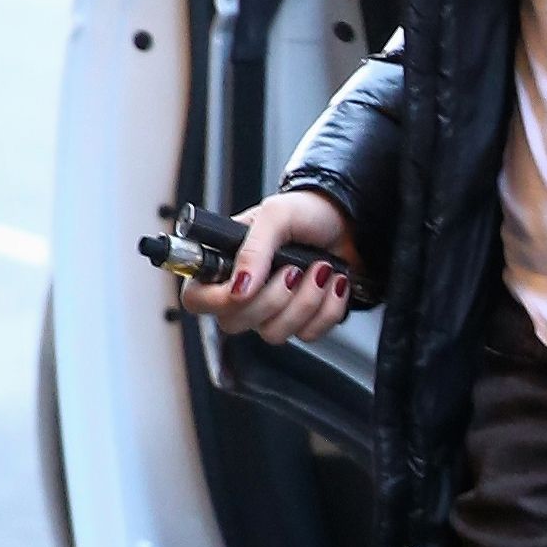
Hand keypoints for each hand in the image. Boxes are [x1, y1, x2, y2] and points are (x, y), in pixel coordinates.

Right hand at [177, 188, 360, 345]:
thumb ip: (253, 249)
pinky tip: (333, 282)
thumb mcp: (276, 216)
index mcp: (226, 262)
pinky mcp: (302, 320)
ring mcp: (272, 309)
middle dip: (272, 298)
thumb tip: (239, 288)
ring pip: (273, 334)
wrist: (349, 219)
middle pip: (234, 323)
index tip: (244, 288)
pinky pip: (308, 334)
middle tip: (293, 268)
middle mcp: (244, 291)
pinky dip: (328, 307)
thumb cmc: (308, 211)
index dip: (216, 301)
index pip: (196, 299)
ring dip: (306, 300)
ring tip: (321, 268)